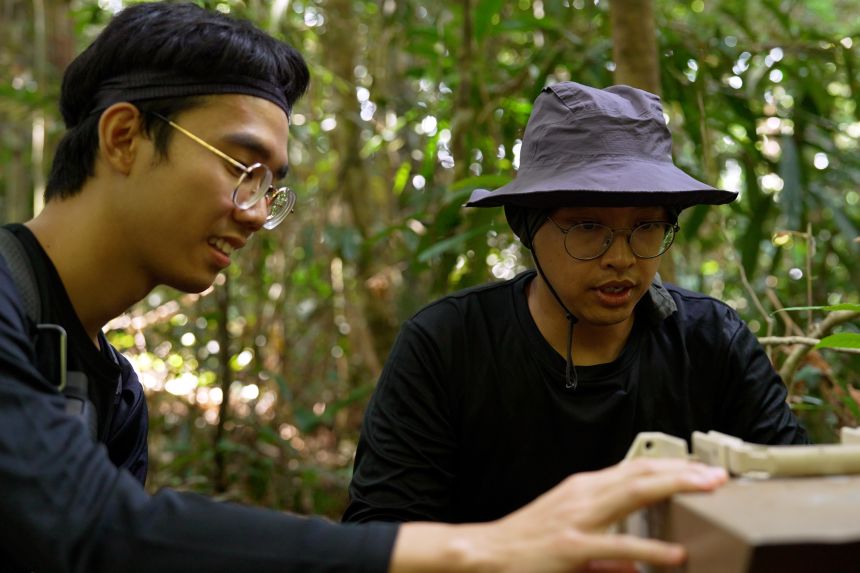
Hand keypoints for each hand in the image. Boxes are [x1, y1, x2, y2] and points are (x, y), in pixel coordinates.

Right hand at [391, 458, 726, 572]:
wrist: (487, 551)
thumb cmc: (527, 542)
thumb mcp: (570, 529)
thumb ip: (606, 538)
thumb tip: (637, 562)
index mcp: (584, 488)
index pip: (634, 467)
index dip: (669, 465)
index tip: (700, 468)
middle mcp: (583, 494)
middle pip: (640, 473)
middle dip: (682, 471)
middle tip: (717, 475)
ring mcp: (578, 517)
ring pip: (634, 494)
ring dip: (675, 490)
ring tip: (709, 494)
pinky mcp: (572, 546)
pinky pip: (618, 547)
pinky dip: (650, 551)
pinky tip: (674, 557)